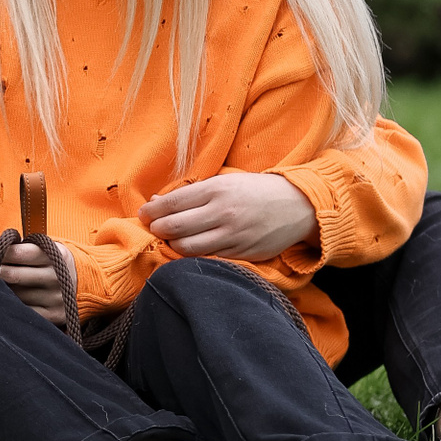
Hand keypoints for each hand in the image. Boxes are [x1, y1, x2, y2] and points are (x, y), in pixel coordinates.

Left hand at [0, 239, 76, 327]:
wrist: (78, 282)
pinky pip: (23, 311)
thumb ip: (18, 248)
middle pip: (14, 275)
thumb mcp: (41, 249)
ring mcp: (56, 298)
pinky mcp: (54, 315)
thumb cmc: (47, 262)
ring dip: (5, 290)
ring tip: (4, 285)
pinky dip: (14, 305)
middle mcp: (58, 276)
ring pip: (16, 295)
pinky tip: (11, 300)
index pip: (20, 253)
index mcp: (55, 254)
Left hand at [137, 172, 316, 261]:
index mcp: (216, 190)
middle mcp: (223, 213)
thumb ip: (192, 193)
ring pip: (187, 249)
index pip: (172, 204)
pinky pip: (207, 259)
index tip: (143, 214)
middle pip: (174, 228)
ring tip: (171, 240)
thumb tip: (157, 202)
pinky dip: (193, 256)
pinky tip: (191, 249)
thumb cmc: (255, 191)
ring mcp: (232, 236)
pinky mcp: (240, 254)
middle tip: (155, 228)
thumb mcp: (225, 182)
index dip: (151, 212)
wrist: (297, 206)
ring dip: (172, 246)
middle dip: (157, 230)